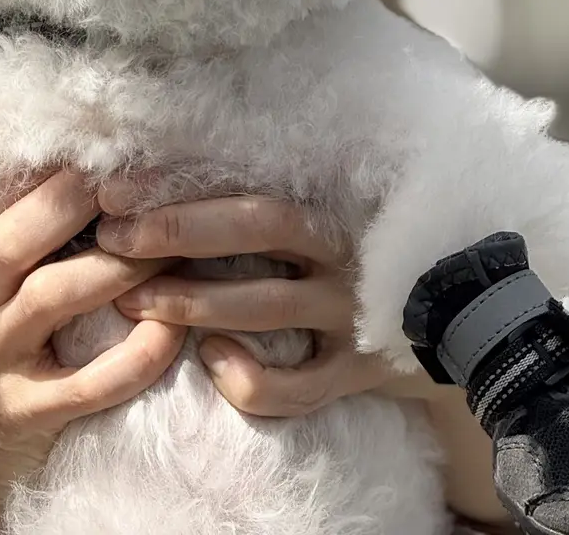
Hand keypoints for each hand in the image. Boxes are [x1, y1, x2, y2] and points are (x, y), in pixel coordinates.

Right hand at [0, 170, 184, 534]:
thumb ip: (38, 241)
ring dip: (116, 267)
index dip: (45, 172)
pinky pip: (83, 385)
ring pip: (51, 297)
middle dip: (72, 202)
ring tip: (172, 247)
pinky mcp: (25, 417)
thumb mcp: (3, 294)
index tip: (102, 144)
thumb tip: (104, 173)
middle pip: (13, 241)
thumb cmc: (4, 357)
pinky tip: (170, 331)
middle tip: (138, 180)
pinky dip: (132, 357)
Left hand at [95, 184, 405, 417]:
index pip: (247, 188)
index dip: (180, 190)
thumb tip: (172, 182)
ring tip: (133, 299)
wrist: (456, 312)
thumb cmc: (365, 254)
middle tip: (112, 236)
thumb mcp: (326, 215)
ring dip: (192, 300)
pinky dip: (250, 379)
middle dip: (177, 231)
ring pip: (266, 305)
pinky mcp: (357, 371)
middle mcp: (342, 253)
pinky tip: (212, 361)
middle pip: (258, 228)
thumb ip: (268, 203)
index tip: (117, 189)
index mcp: (329, 207)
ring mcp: (351, 312)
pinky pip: (298, 387)